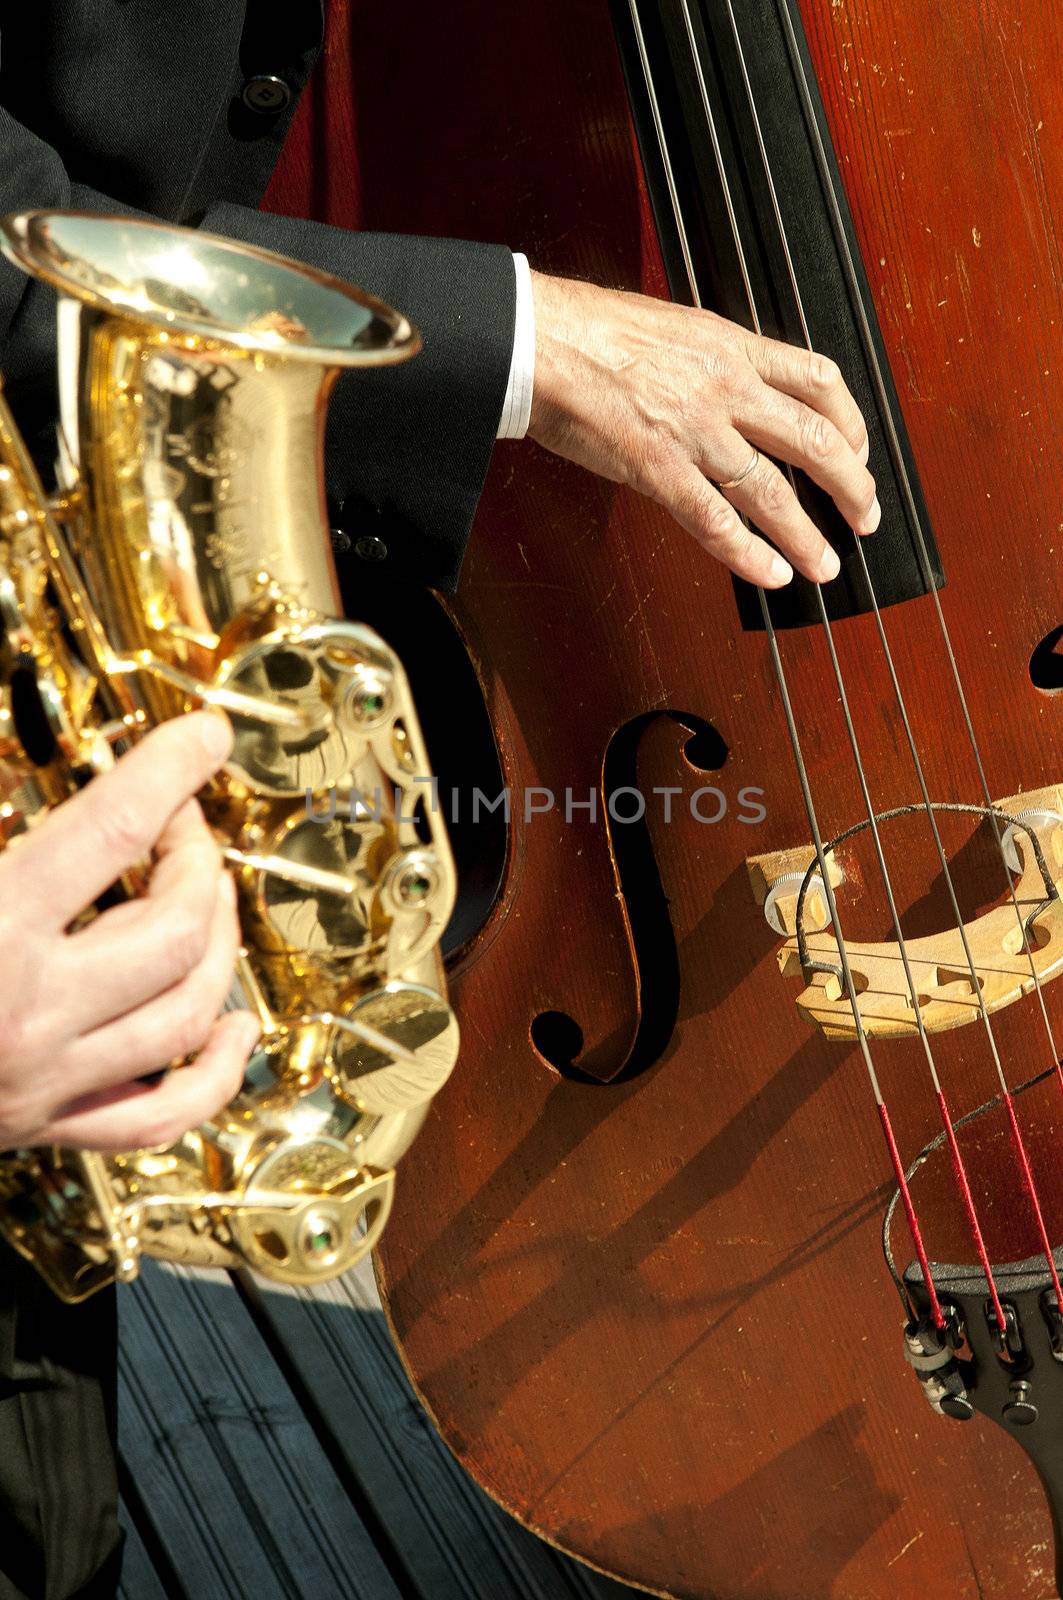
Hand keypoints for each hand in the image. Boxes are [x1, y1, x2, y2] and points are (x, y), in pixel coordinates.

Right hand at [0, 713, 259, 1152]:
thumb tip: (16, 750)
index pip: (111, 828)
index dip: (171, 770)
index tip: (203, 737)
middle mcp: (28, 1009)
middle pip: (172, 928)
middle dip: (198, 861)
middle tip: (185, 825)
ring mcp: (45, 1078)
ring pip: (187, 1013)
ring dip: (219, 943)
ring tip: (210, 897)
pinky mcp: (44, 1125)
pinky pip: (161, 1115)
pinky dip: (217, 1072)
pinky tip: (237, 1023)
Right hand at [527, 272, 878, 587]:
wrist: (538, 339)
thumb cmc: (588, 333)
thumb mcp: (673, 329)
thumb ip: (711, 364)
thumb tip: (731, 396)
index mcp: (731, 347)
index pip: (819, 381)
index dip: (852, 423)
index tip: (860, 451)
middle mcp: (726, 388)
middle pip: (815, 441)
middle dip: (852, 487)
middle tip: (866, 518)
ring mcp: (695, 431)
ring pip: (773, 491)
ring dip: (808, 536)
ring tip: (826, 565)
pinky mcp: (658, 468)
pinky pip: (716, 522)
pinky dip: (749, 554)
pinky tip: (771, 574)